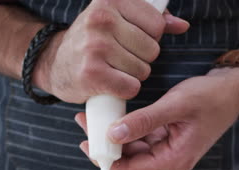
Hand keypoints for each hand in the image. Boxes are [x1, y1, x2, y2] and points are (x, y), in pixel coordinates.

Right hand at [33, 0, 188, 102]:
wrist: (55, 64)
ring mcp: (96, 47)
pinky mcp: (92, 74)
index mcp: (111, 0)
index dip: (149, 40)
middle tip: (119, 60)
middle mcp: (102, 19)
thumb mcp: (118, 21)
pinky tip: (110, 84)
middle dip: (141, 60)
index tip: (130, 42)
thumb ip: (150, 20)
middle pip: (152, 50)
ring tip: (113, 71)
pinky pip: (131, 87)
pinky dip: (124, 91)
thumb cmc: (92, 43)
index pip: (157, 26)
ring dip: (132, 77)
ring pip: (143, 70)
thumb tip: (182, 25)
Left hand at [77, 67, 238, 169]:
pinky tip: (115, 119)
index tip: (89, 145)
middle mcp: (170, 160)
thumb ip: (143, 121)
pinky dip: (128, 129)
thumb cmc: (211, 98)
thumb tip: (114, 133)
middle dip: (108, 144)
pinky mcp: (168, 140)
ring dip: (116, 135)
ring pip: (134, 148)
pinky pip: (142, 139)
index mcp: (174, 159)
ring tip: (96, 119)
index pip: (133, 168)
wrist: (231, 90)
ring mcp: (169, 150)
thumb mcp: (175, 106)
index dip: (108, 160)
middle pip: (131, 159)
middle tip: (88, 125)